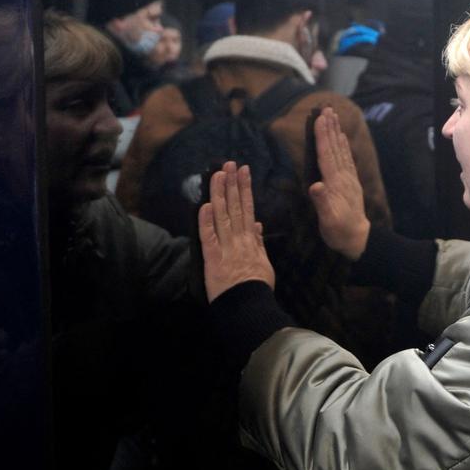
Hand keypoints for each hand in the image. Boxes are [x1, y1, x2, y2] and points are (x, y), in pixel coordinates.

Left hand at [198, 162, 275, 302]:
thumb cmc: (257, 287)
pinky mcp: (213, 258)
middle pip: (235, 206)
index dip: (245, 188)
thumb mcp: (264, 263)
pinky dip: (206, 221)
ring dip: (220, 194)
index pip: (248, 208)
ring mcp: (226, 247)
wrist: (248, 306)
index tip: (243, 171)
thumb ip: (259, 243)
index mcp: (251, 240)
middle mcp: (239, 239)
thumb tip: (258, 224)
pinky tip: (205, 205)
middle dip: (232, 184)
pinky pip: (208, 237)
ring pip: (222, 216)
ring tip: (218, 174)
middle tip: (230, 163)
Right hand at [308, 107, 369, 260]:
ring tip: (333, 116)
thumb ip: (322, 202)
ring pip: (341, 150)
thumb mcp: (327, 220)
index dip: (322, 136)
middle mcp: (343, 177)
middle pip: (334, 148)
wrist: (358, 239)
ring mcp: (348, 179)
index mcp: (334, 183)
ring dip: (336, 133)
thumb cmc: (338, 231)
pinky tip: (341, 138)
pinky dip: (343, 146)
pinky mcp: (351, 183)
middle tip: (327, 109)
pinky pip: (346, 159)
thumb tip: (315, 185)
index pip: (326, 155)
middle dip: (330, 128)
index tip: (319, 118)